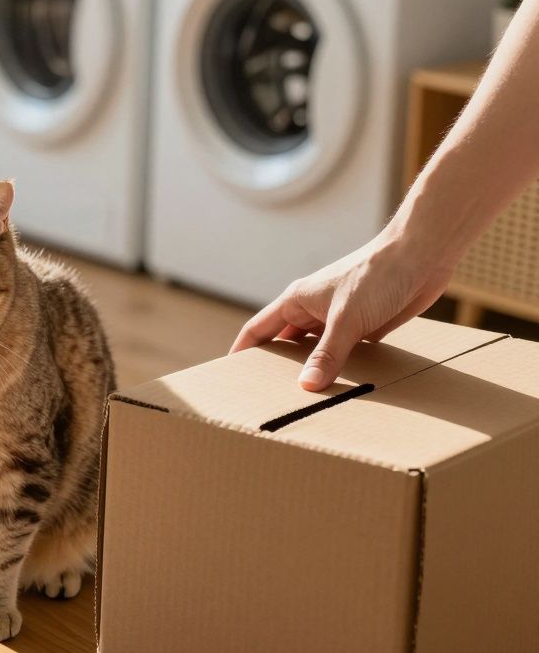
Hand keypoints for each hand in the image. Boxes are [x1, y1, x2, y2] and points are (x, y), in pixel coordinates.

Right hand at [230, 233, 454, 391]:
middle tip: (266, 395)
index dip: (242, 350)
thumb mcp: (346, 320)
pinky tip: (344, 386)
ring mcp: (339, 316)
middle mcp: (313, 308)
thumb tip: (306, 386)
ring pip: (316, 348)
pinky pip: (346, 352)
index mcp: (296, 300)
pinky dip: (343, 367)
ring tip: (304, 397)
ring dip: (312, 368)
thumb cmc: (377, 275)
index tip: (230, 373)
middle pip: (285, 342)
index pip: (258, 329)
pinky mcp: (365, 324)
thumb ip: (327, 355)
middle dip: (276, 366)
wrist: (422, 255)